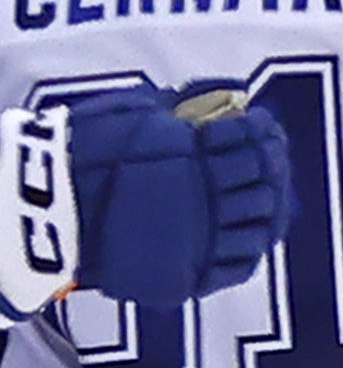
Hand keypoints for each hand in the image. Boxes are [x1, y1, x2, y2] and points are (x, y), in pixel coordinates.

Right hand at [0, 84, 293, 316]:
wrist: (45, 211)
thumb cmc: (82, 153)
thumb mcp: (131, 113)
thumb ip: (180, 107)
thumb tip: (224, 93)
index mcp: (195, 154)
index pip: (250, 140)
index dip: (264, 132)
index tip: (264, 125)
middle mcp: (206, 197)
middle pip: (264, 181)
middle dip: (273, 164)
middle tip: (273, 156)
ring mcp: (202, 240)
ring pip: (263, 225)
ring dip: (272, 205)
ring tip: (268, 193)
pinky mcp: (191, 274)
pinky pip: (242, 264)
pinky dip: (253, 246)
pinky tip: (252, 231)